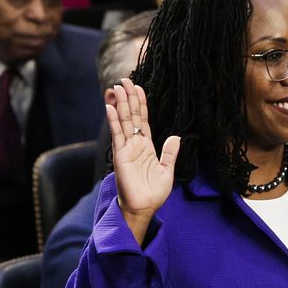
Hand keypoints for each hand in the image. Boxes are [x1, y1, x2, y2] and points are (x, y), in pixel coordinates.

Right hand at [107, 77, 179, 241]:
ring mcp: (126, 148)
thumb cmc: (154, 192)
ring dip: (121, 104)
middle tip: (125, 79)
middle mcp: (135, 143)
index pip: (143, 119)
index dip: (141, 103)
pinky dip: (114, 120)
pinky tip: (110, 107)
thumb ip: (170, 153)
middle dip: (129, 97)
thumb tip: (176, 136)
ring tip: (117, 87)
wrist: (144, 207)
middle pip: (132, 115)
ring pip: (123, 121)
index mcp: (146, 145)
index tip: (139, 87)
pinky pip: (117, 134)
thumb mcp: (167, 170)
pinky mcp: (120, 154)